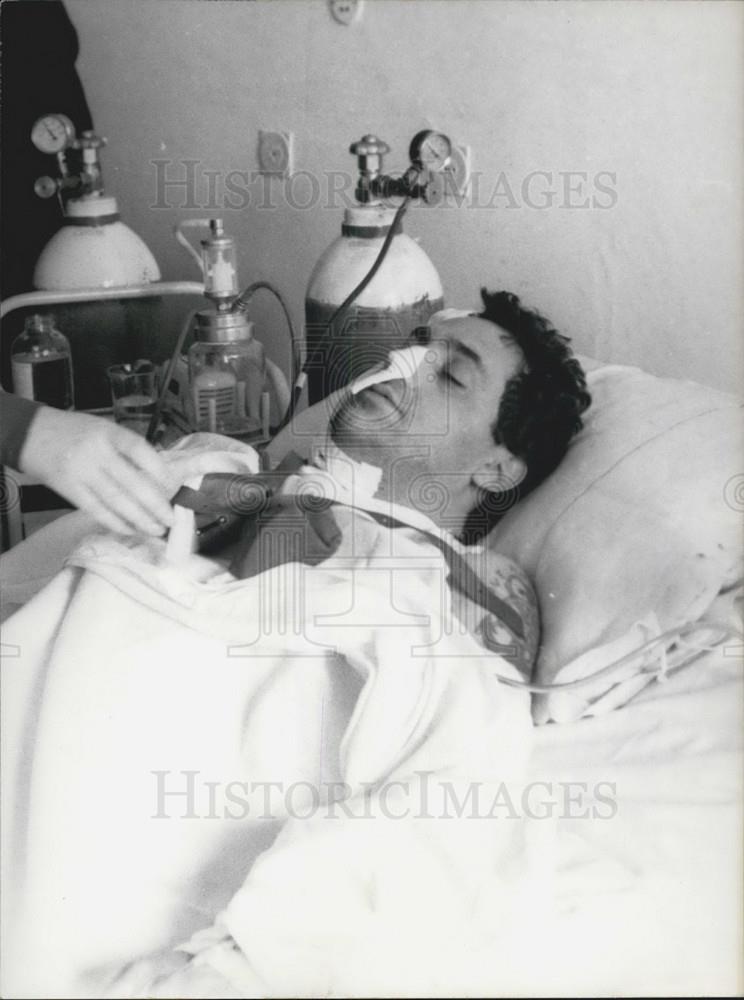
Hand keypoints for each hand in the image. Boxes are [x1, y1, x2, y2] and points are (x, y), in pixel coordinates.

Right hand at [19, 408, 174, 536]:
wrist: (30, 434)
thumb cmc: (74, 431)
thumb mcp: (104, 429)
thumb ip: (126, 449)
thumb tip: (157, 478)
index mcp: (108, 432)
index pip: (139, 450)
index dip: (159, 469)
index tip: (173, 486)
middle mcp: (96, 452)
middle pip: (131, 482)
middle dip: (155, 505)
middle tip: (171, 519)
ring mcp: (81, 472)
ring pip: (116, 501)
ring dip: (139, 519)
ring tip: (156, 529)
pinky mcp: (69, 489)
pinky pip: (96, 510)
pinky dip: (115, 522)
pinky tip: (131, 529)